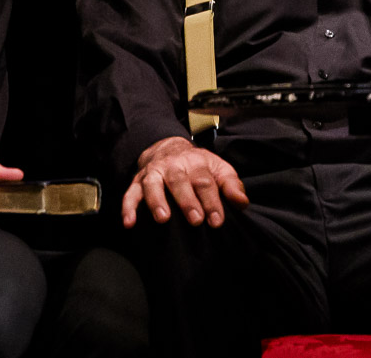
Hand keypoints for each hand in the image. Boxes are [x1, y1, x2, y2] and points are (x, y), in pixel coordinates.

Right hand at [122, 137, 248, 228]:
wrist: (167, 147)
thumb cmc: (198, 166)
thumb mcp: (219, 169)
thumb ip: (231, 185)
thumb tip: (242, 203)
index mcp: (197, 163)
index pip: (205, 181)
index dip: (212, 201)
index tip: (217, 220)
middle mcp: (174, 166)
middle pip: (180, 181)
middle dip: (187, 201)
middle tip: (195, 220)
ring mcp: (154, 173)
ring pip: (153, 184)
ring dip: (157, 201)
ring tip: (163, 219)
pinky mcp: (138, 181)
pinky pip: (130, 193)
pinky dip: (128, 208)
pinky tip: (129, 223)